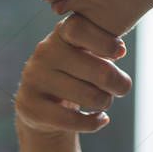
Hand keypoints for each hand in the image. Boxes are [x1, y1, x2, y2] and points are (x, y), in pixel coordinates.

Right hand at [16, 0, 152, 136]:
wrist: (40, 107)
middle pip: (99, 70)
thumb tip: (119, 51)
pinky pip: (72, 120)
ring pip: (90, 97)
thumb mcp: (85, 55)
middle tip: (122, 88)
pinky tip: (101, 119)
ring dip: (105, 102)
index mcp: (60, 34)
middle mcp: (44, 53)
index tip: (121, 53)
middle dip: (118, 84)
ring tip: (104, 102)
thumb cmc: (74, 75)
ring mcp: (34, 80)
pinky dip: (94, 123)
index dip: (105, 42)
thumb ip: (101, 48)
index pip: (80, 29)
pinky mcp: (30, 107)